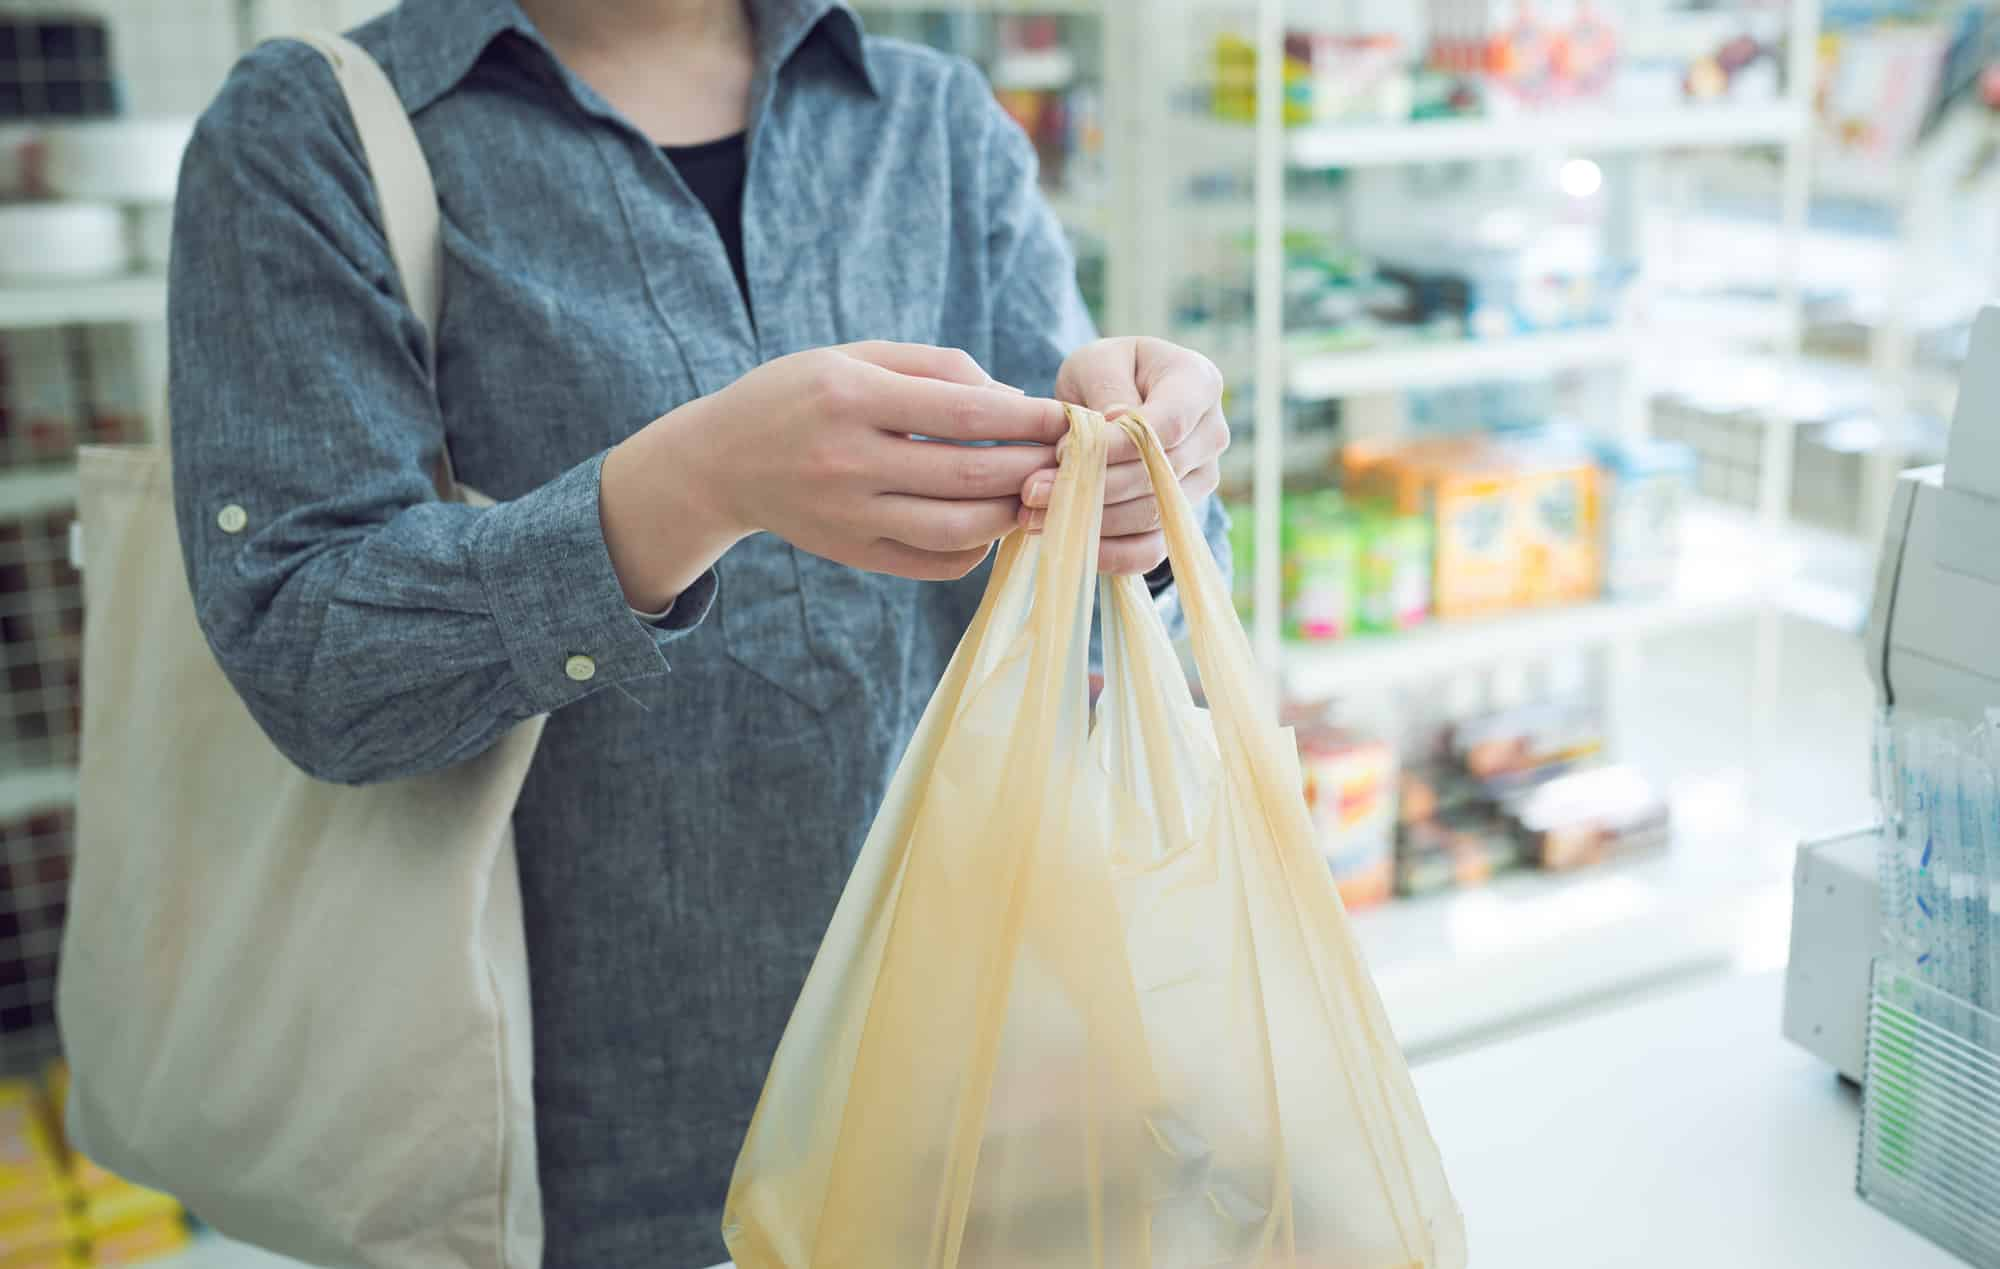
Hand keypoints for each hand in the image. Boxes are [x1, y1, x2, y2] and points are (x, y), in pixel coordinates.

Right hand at [602, 342, 1066, 607]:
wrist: (721, 460)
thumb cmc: (800, 395)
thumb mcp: (855, 356)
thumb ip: (936, 368)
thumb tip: (1013, 400)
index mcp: (851, 396)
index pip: (965, 413)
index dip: (1027, 418)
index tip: (1066, 417)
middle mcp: (848, 459)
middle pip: (971, 476)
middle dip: (1034, 468)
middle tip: (1068, 459)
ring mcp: (850, 514)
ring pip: (959, 528)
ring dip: (1013, 513)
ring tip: (1035, 492)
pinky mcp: (852, 553)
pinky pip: (935, 563)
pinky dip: (977, 548)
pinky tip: (989, 522)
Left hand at [1020, 336, 1228, 573]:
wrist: (1113, 401)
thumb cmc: (1105, 374)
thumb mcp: (1097, 362)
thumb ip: (1107, 388)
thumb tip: (1116, 424)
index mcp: (1198, 384)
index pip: (1167, 425)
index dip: (1116, 445)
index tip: (1063, 450)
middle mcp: (1210, 435)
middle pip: (1158, 475)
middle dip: (1091, 485)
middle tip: (1032, 490)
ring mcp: (1200, 481)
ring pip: (1152, 514)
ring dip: (1091, 520)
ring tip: (1034, 515)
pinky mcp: (1179, 518)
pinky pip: (1151, 549)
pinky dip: (1109, 553)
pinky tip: (1067, 541)